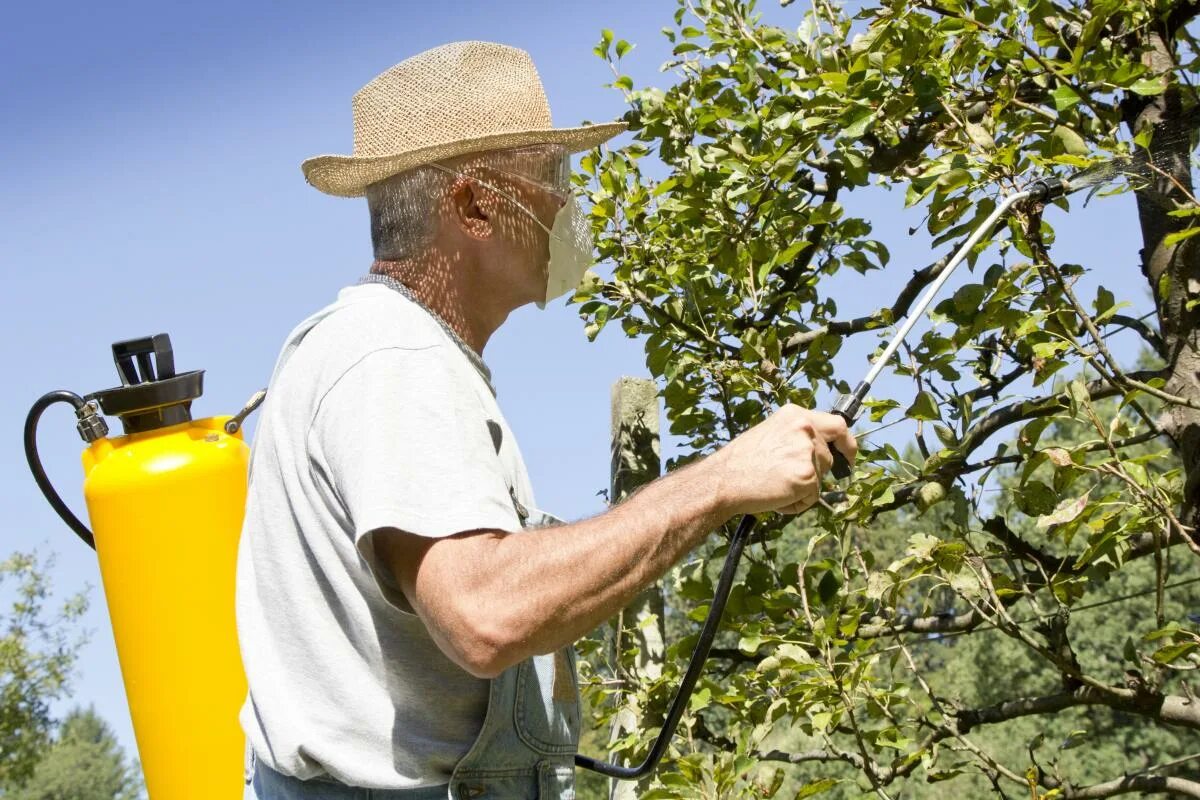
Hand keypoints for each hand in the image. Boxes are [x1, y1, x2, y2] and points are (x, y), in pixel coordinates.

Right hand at [706, 405, 855, 515]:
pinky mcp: (807, 475)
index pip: (837, 425)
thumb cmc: (742, 462)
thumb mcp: (771, 435)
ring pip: (821, 478)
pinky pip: (812, 497)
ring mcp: (807, 451)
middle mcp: (805, 428)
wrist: (723, 479)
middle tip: (792, 481)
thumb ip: (797, 437)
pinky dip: (796, 503)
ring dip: (803, 489)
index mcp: (796, 415)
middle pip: (829, 457)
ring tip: (775, 486)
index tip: (848, 456)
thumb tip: (822, 451)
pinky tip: (775, 497)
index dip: (847, 443)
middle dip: (816, 473)